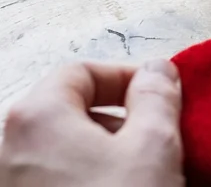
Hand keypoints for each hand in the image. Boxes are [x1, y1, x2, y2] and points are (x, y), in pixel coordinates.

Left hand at [1, 61, 183, 186]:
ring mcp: (12, 180)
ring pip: (65, 147)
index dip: (128, 76)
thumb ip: (157, 96)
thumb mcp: (153, 145)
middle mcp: (10, 145)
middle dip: (120, 118)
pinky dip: (88, 175)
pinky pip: (57, 176)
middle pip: (70, 110)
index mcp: (36, 117)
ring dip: (107, 150)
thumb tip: (157, 70)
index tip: (160, 93)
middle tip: (157, 138)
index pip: (81, 70)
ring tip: (141, 173)